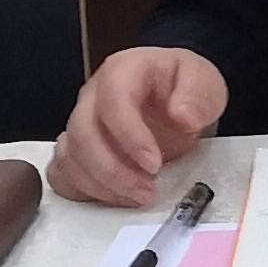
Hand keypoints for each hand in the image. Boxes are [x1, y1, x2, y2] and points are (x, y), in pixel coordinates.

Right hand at [52, 48, 228, 204]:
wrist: (176, 100)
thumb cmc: (183, 87)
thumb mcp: (204, 82)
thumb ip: (198, 96)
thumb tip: (184, 115)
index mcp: (124, 70)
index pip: (114, 100)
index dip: (130, 136)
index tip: (153, 163)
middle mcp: (94, 95)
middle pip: (82, 133)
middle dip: (114, 170)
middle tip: (147, 190)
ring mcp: (82, 122)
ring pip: (70, 157)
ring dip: (101, 184)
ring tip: (138, 196)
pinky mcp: (78, 149)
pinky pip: (63, 173)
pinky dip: (84, 190)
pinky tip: (115, 196)